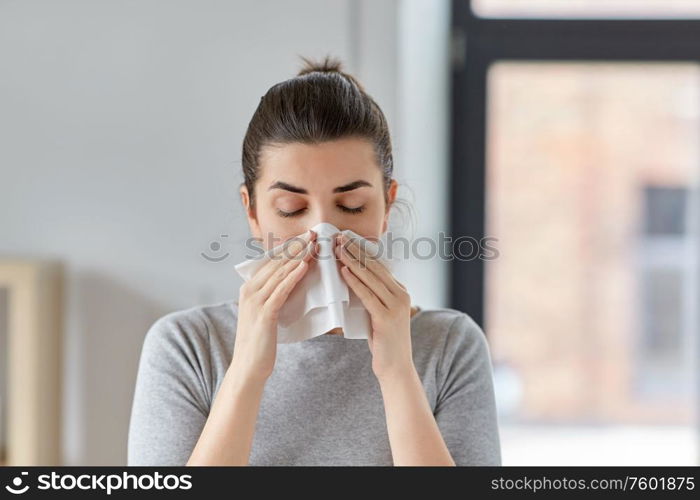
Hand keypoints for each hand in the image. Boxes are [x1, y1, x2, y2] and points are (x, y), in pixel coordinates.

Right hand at [232, 230, 317, 382]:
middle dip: (295, 247)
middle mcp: (249, 291)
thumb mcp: (265, 315)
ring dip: (297, 257)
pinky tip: (305, 266)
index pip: (271, 262)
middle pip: (276, 263)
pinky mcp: (264, 313)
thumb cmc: (260, 343)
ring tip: (313, 244)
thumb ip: (273, 298)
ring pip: (279, 273)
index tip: (304, 237)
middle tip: (312, 234)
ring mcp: (255, 301)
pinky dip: (293, 276)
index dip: (288, 248)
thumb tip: (290, 283)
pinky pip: (281, 290)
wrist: (249, 368)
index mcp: (248, 289)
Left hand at [334, 233, 413, 380]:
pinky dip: (355, 282)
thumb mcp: (378, 313)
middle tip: (338, 237)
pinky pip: (367, 295)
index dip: (361, 250)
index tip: (345, 239)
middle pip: (374, 267)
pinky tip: (344, 272)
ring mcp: (396, 306)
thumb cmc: (383, 342)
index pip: (378, 265)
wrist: (396, 368)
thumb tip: (350, 278)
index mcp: (400, 291)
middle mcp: (401, 295)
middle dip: (355, 250)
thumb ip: (371, 297)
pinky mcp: (387, 318)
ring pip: (370, 277)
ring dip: (351, 261)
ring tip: (337, 249)